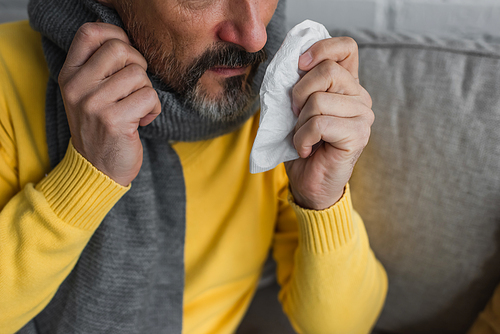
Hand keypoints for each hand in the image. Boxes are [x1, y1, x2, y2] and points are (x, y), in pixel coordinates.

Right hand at [58, 22, 160, 185]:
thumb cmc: (101, 127)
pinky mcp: (113, 121)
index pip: (89, 33)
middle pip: (119, 49)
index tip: (128, 54)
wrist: (98, 170)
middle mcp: (77, 87)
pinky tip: (143, 121)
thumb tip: (128, 41)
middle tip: (137, 86)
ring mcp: (93, 104)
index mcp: (70, 75)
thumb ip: (100, 67)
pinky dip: (154, 108)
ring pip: (138, 74)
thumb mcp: (88, 94)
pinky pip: (148, 97)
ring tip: (138, 108)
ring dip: (147, 91)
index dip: (116, 35)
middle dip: (138, 65)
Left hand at [285, 37, 373, 209]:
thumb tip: (292, 63)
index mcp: (347, 85)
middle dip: (299, 93)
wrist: (308, 183)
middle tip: (296, 116)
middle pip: (327, 71)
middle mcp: (360, 97)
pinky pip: (319, 124)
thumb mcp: (295, 108)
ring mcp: (363, 116)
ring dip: (299, 122)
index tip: (300, 65)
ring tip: (303, 137)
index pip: (346, 48)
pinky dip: (302, 138)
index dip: (321, 49)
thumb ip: (299, 84)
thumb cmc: (302, 145)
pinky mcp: (358, 135)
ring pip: (319, 100)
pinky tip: (306, 149)